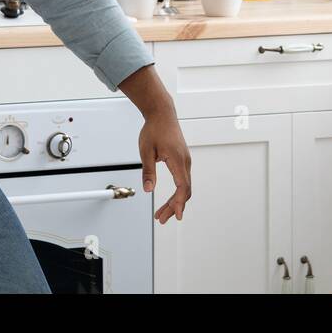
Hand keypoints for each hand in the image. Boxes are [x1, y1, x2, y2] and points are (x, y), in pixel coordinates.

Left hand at [139, 106, 191, 223]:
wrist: (162, 113)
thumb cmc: (154, 129)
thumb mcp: (146, 151)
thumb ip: (148, 171)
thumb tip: (148, 190)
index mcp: (177, 160)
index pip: (182, 187)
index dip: (180, 203)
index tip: (177, 216)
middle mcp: (185, 162)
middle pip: (185, 190)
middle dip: (174, 206)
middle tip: (161, 219)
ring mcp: (185, 161)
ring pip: (184, 186)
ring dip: (175, 201)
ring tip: (162, 213)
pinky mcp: (183, 160)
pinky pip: (183, 180)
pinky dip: (177, 192)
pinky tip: (170, 200)